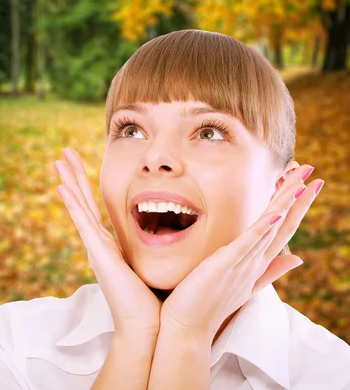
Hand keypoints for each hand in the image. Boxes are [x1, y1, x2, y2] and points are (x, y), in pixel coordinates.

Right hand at [53, 147, 161, 336]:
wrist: (147, 324)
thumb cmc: (151, 299)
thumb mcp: (150, 265)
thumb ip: (153, 248)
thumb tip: (170, 234)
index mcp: (110, 244)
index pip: (95, 207)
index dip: (86, 185)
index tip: (80, 165)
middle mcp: (99, 242)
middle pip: (83, 201)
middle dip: (74, 175)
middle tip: (63, 153)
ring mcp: (96, 246)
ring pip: (79, 206)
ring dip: (69, 182)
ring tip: (58, 161)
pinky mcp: (98, 252)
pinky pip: (83, 222)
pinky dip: (72, 204)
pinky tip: (62, 187)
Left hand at [159, 163, 323, 342]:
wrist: (188, 327)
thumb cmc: (211, 303)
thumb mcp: (247, 283)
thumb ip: (271, 269)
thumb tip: (298, 258)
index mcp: (258, 261)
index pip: (284, 227)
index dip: (298, 205)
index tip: (309, 183)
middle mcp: (256, 260)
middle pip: (283, 223)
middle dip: (299, 198)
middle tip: (313, 173)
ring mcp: (244, 262)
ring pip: (270, 228)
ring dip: (285, 204)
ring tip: (300, 182)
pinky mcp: (227, 264)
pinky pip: (248, 243)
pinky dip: (262, 228)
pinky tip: (274, 213)